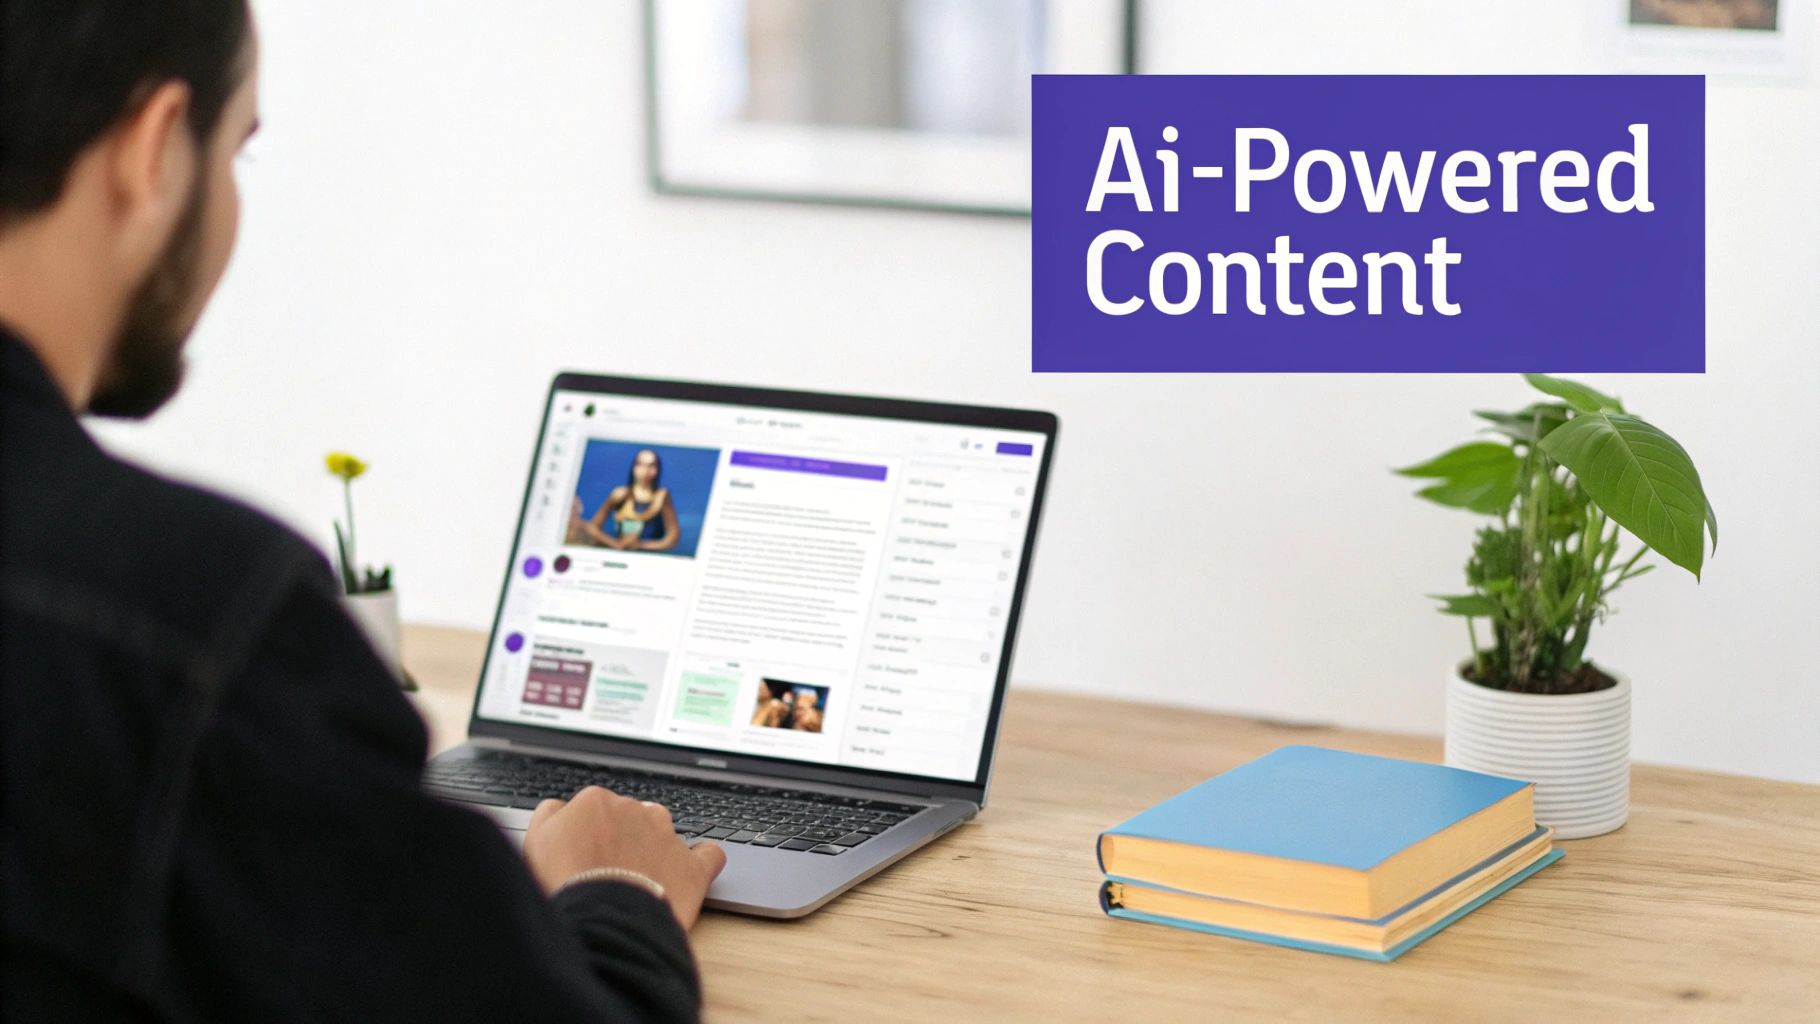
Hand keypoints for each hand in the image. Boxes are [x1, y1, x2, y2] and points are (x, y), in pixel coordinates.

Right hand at [523, 786, 727, 929]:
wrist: (604, 918)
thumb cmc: (565, 883)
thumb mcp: (535, 842)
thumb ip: (550, 816)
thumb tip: (561, 809)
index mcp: (596, 801)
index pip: (592, 812)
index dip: (586, 838)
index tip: (582, 859)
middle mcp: (636, 810)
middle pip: (627, 821)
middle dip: (619, 842)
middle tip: (605, 874)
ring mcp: (668, 836)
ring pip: (662, 833)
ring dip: (652, 850)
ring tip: (636, 882)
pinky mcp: (692, 866)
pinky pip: (707, 855)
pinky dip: (699, 862)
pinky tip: (687, 874)